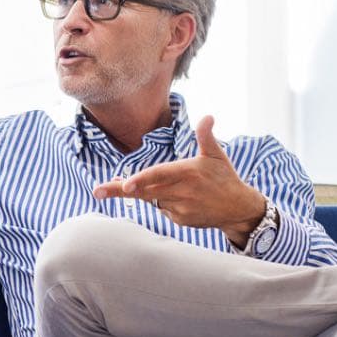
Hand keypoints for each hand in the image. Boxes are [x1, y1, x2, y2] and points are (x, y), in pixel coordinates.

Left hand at [91, 114, 266, 244]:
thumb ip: (206, 136)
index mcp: (189, 172)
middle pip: (146, 191)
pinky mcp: (181, 220)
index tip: (125, 185)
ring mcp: (181, 208)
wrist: (238, 208)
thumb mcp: (216, 154)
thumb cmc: (224, 177)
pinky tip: (174, 196)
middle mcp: (183, 192)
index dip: (141, 180)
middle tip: (97, 190)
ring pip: (152, 199)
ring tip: (122, 184)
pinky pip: (162, 209)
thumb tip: (208, 116)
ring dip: (137, 192)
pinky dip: (160, 201)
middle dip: (119, 191)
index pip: (160, 175)